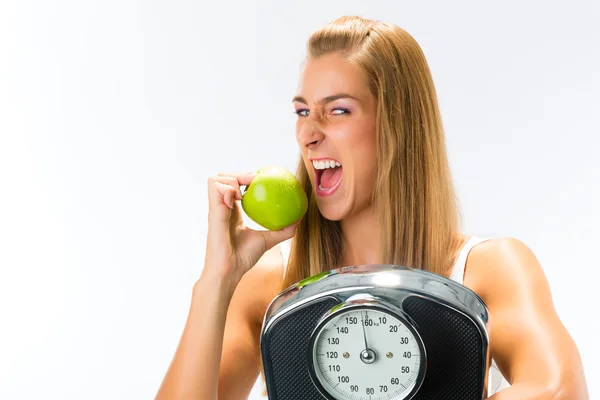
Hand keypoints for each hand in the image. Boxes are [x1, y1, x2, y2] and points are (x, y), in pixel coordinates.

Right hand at [202, 172, 298, 286]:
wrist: (230, 271)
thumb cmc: (242, 258)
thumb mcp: (267, 240)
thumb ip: (281, 230)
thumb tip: (298, 220)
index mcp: (231, 211)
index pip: (234, 186)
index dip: (245, 178)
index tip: (261, 180)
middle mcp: (222, 207)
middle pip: (223, 178)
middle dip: (238, 174)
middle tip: (255, 181)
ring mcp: (216, 208)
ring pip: (216, 179)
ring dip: (232, 178)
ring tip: (246, 190)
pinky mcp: (213, 212)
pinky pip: (216, 188)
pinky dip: (228, 187)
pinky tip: (240, 198)